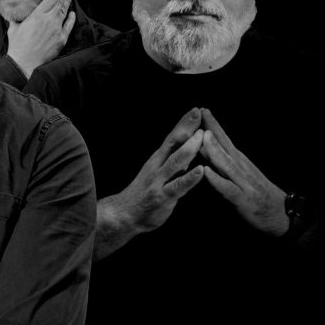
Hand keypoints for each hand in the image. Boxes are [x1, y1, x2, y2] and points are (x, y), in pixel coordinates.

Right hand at [6, 0, 76, 77]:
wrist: (24, 62)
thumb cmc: (17, 46)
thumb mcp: (13, 29)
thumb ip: (15, 19)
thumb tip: (12, 13)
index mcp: (36, 16)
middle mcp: (48, 20)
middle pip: (60, 3)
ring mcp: (56, 29)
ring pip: (64, 12)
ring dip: (68, 3)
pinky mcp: (61, 39)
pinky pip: (68, 26)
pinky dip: (71, 19)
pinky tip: (72, 14)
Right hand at [101, 109, 204, 247]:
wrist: (124, 215)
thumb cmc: (144, 194)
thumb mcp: (158, 173)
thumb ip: (173, 162)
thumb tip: (190, 148)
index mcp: (157, 160)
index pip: (172, 138)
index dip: (183, 123)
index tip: (196, 110)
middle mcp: (156, 167)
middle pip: (173, 143)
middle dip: (186, 128)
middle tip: (198, 113)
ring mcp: (158, 181)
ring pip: (175, 162)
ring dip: (189, 149)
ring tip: (201, 137)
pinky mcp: (161, 197)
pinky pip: (177, 186)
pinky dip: (189, 178)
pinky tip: (200, 171)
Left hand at [199, 108, 288, 234]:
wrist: (281, 215)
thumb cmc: (256, 192)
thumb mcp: (240, 173)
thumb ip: (223, 161)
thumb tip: (204, 146)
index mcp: (239, 161)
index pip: (225, 139)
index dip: (214, 124)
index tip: (202, 109)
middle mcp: (241, 167)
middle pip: (225, 146)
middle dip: (212, 129)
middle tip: (200, 113)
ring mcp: (243, 182)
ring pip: (226, 163)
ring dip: (214, 149)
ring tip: (203, 135)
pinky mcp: (242, 199)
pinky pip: (227, 188)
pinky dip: (217, 179)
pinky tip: (206, 171)